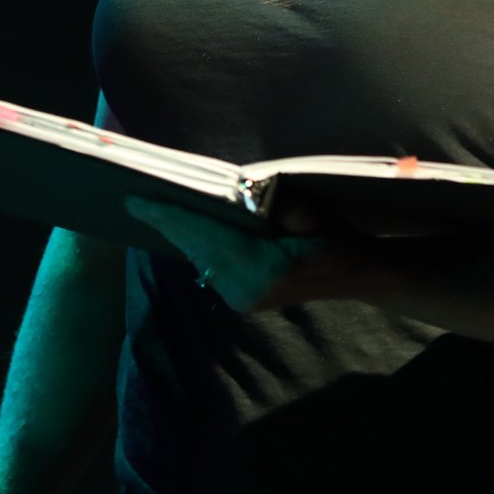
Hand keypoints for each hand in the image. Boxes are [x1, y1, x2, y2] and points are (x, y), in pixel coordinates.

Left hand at [124, 196, 364, 310]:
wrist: (358, 276)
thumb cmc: (337, 239)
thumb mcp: (317, 215)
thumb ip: (286, 207)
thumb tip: (250, 193)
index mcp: (261, 268)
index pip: (205, 235)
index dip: (170, 217)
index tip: (137, 202)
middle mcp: (244, 289)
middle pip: (195, 248)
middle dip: (167, 224)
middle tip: (135, 202)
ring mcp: (242, 299)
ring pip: (199, 259)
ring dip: (180, 235)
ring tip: (152, 211)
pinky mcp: (242, 300)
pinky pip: (210, 267)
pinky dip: (197, 246)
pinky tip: (184, 229)